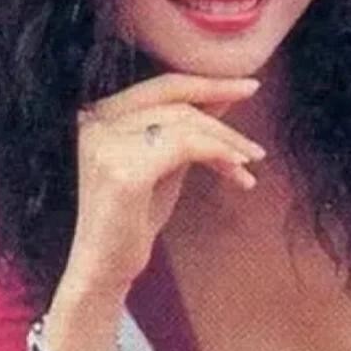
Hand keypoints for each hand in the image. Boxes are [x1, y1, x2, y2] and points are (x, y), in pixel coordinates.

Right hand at [67, 72, 266, 293]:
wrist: (105, 268)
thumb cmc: (133, 218)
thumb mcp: (166, 163)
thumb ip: (186, 128)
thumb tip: (222, 96)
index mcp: (99, 114)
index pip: (163, 85)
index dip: (209, 82)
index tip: (249, 86)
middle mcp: (95, 121)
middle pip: (177, 101)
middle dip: (224, 117)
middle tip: (255, 144)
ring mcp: (105, 144)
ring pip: (185, 123)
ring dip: (226, 142)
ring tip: (248, 165)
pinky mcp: (122, 171)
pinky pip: (185, 147)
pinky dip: (218, 155)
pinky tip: (237, 173)